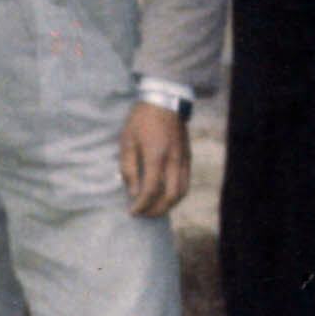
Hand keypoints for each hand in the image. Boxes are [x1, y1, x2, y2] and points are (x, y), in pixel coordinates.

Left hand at [120, 102, 190, 216]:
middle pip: (170, 197)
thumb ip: (129, 169)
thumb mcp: (127, 141)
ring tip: (155, 208)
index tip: (132, 211)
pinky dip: (177, 194)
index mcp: (156, 157)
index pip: (151, 191)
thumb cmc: (141, 120)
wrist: (164, 101)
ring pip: (182, 192)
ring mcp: (183, 159)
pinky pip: (186, 182)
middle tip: (143, 214)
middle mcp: (173, 161)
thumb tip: (133, 192)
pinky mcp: (188, 156)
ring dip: (169, 205)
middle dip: (156, 210)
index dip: (141, 205)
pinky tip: (166, 195)